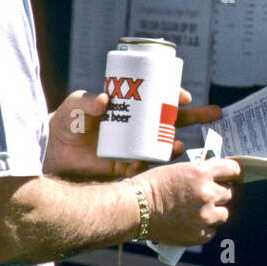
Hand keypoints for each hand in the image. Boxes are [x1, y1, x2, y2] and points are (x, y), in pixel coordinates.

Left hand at [44, 88, 222, 178]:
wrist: (51, 156)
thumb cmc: (63, 126)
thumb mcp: (74, 106)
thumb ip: (86, 101)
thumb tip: (104, 99)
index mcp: (130, 109)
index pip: (159, 100)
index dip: (175, 97)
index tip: (184, 97)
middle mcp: (137, 128)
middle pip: (173, 120)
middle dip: (196, 116)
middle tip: (215, 114)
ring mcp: (135, 148)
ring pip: (165, 145)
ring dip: (177, 144)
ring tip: (178, 144)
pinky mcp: (128, 168)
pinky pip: (148, 167)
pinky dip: (153, 164)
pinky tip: (151, 160)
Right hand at [138, 157, 241, 245]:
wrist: (134, 209)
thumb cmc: (151, 186)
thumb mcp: (178, 169)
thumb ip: (200, 172)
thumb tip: (216, 175)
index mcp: (202, 172)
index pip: (233, 170)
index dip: (234, 174)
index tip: (234, 177)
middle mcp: (207, 193)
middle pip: (228, 193)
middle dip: (220, 193)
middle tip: (208, 195)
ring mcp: (204, 215)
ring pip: (224, 213)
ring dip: (215, 211)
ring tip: (200, 211)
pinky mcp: (198, 234)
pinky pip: (212, 230)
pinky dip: (205, 227)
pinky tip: (193, 223)